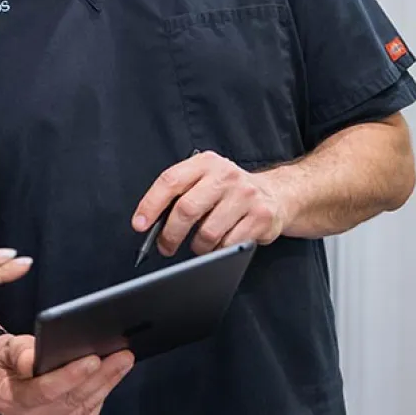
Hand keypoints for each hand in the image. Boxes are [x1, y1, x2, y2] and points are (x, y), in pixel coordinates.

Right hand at [0, 334, 132, 414]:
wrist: (6, 379)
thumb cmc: (10, 360)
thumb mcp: (9, 347)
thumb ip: (20, 352)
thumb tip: (32, 359)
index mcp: (11, 398)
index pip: (46, 390)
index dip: (71, 375)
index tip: (94, 359)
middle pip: (70, 400)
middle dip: (100, 377)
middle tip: (121, 357)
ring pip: (82, 410)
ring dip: (106, 386)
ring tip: (121, 364)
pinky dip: (100, 400)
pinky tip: (109, 382)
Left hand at [132, 151, 284, 255]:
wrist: (276, 194)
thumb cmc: (229, 190)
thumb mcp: (204, 179)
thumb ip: (179, 193)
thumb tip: (150, 220)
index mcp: (205, 162)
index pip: (170, 181)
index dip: (150, 205)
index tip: (139, 224)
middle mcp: (225, 175)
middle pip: (186, 209)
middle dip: (170, 234)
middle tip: (165, 246)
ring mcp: (244, 196)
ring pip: (207, 233)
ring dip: (197, 247)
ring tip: (197, 245)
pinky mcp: (260, 217)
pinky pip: (228, 245)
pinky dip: (218, 252)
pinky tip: (219, 246)